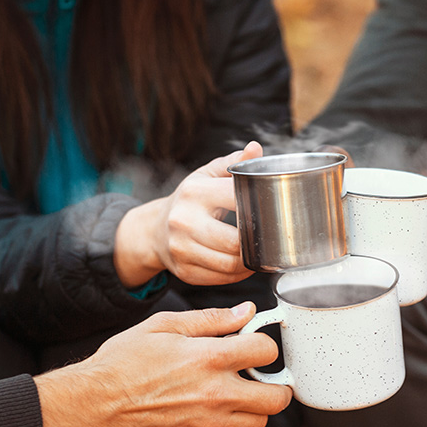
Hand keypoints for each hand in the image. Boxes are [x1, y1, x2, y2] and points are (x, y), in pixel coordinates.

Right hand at [34, 302, 290, 426]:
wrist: (90, 409)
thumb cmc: (121, 364)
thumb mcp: (163, 326)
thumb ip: (211, 320)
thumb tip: (245, 313)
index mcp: (210, 358)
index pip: (268, 352)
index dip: (265, 348)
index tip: (255, 350)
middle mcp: (217, 395)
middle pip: (276, 399)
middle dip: (275, 387)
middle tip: (261, 381)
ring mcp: (208, 425)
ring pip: (256, 422)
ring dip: (249, 408)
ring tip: (227, 396)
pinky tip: (198, 413)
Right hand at [114, 142, 263, 287]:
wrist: (155, 230)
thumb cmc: (188, 200)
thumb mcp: (206, 176)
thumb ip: (232, 163)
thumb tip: (255, 148)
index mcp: (194, 193)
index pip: (237, 201)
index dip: (260, 209)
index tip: (272, 212)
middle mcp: (184, 221)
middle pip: (235, 242)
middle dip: (257, 242)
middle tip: (269, 239)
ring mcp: (182, 249)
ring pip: (231, 264)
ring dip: (251, 262)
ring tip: (259, 253)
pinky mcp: (185, 271)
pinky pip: (222, 278)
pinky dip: (239, 274)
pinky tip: (244, 264)